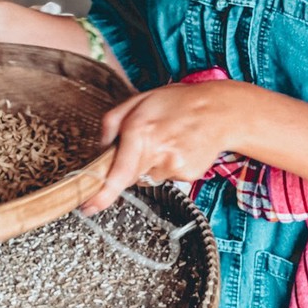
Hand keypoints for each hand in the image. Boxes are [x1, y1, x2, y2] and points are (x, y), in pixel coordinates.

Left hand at [81, 80, 239, 213]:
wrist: (218, 110)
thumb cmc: (178, 102)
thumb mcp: (139, 100)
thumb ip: (113, 122)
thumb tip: (101, 147)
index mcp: (140, 131)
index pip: (118, 172)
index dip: (102, 194)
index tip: (88, 207)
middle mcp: (157, 152)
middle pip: (129, 176)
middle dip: (129, 164)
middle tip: (146, 141)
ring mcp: (174, 166)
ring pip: (148, 176)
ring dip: (151, 163)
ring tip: (167, 139)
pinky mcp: (187, 174)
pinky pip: (167, 176)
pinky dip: (168, 165)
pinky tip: (178, 147)